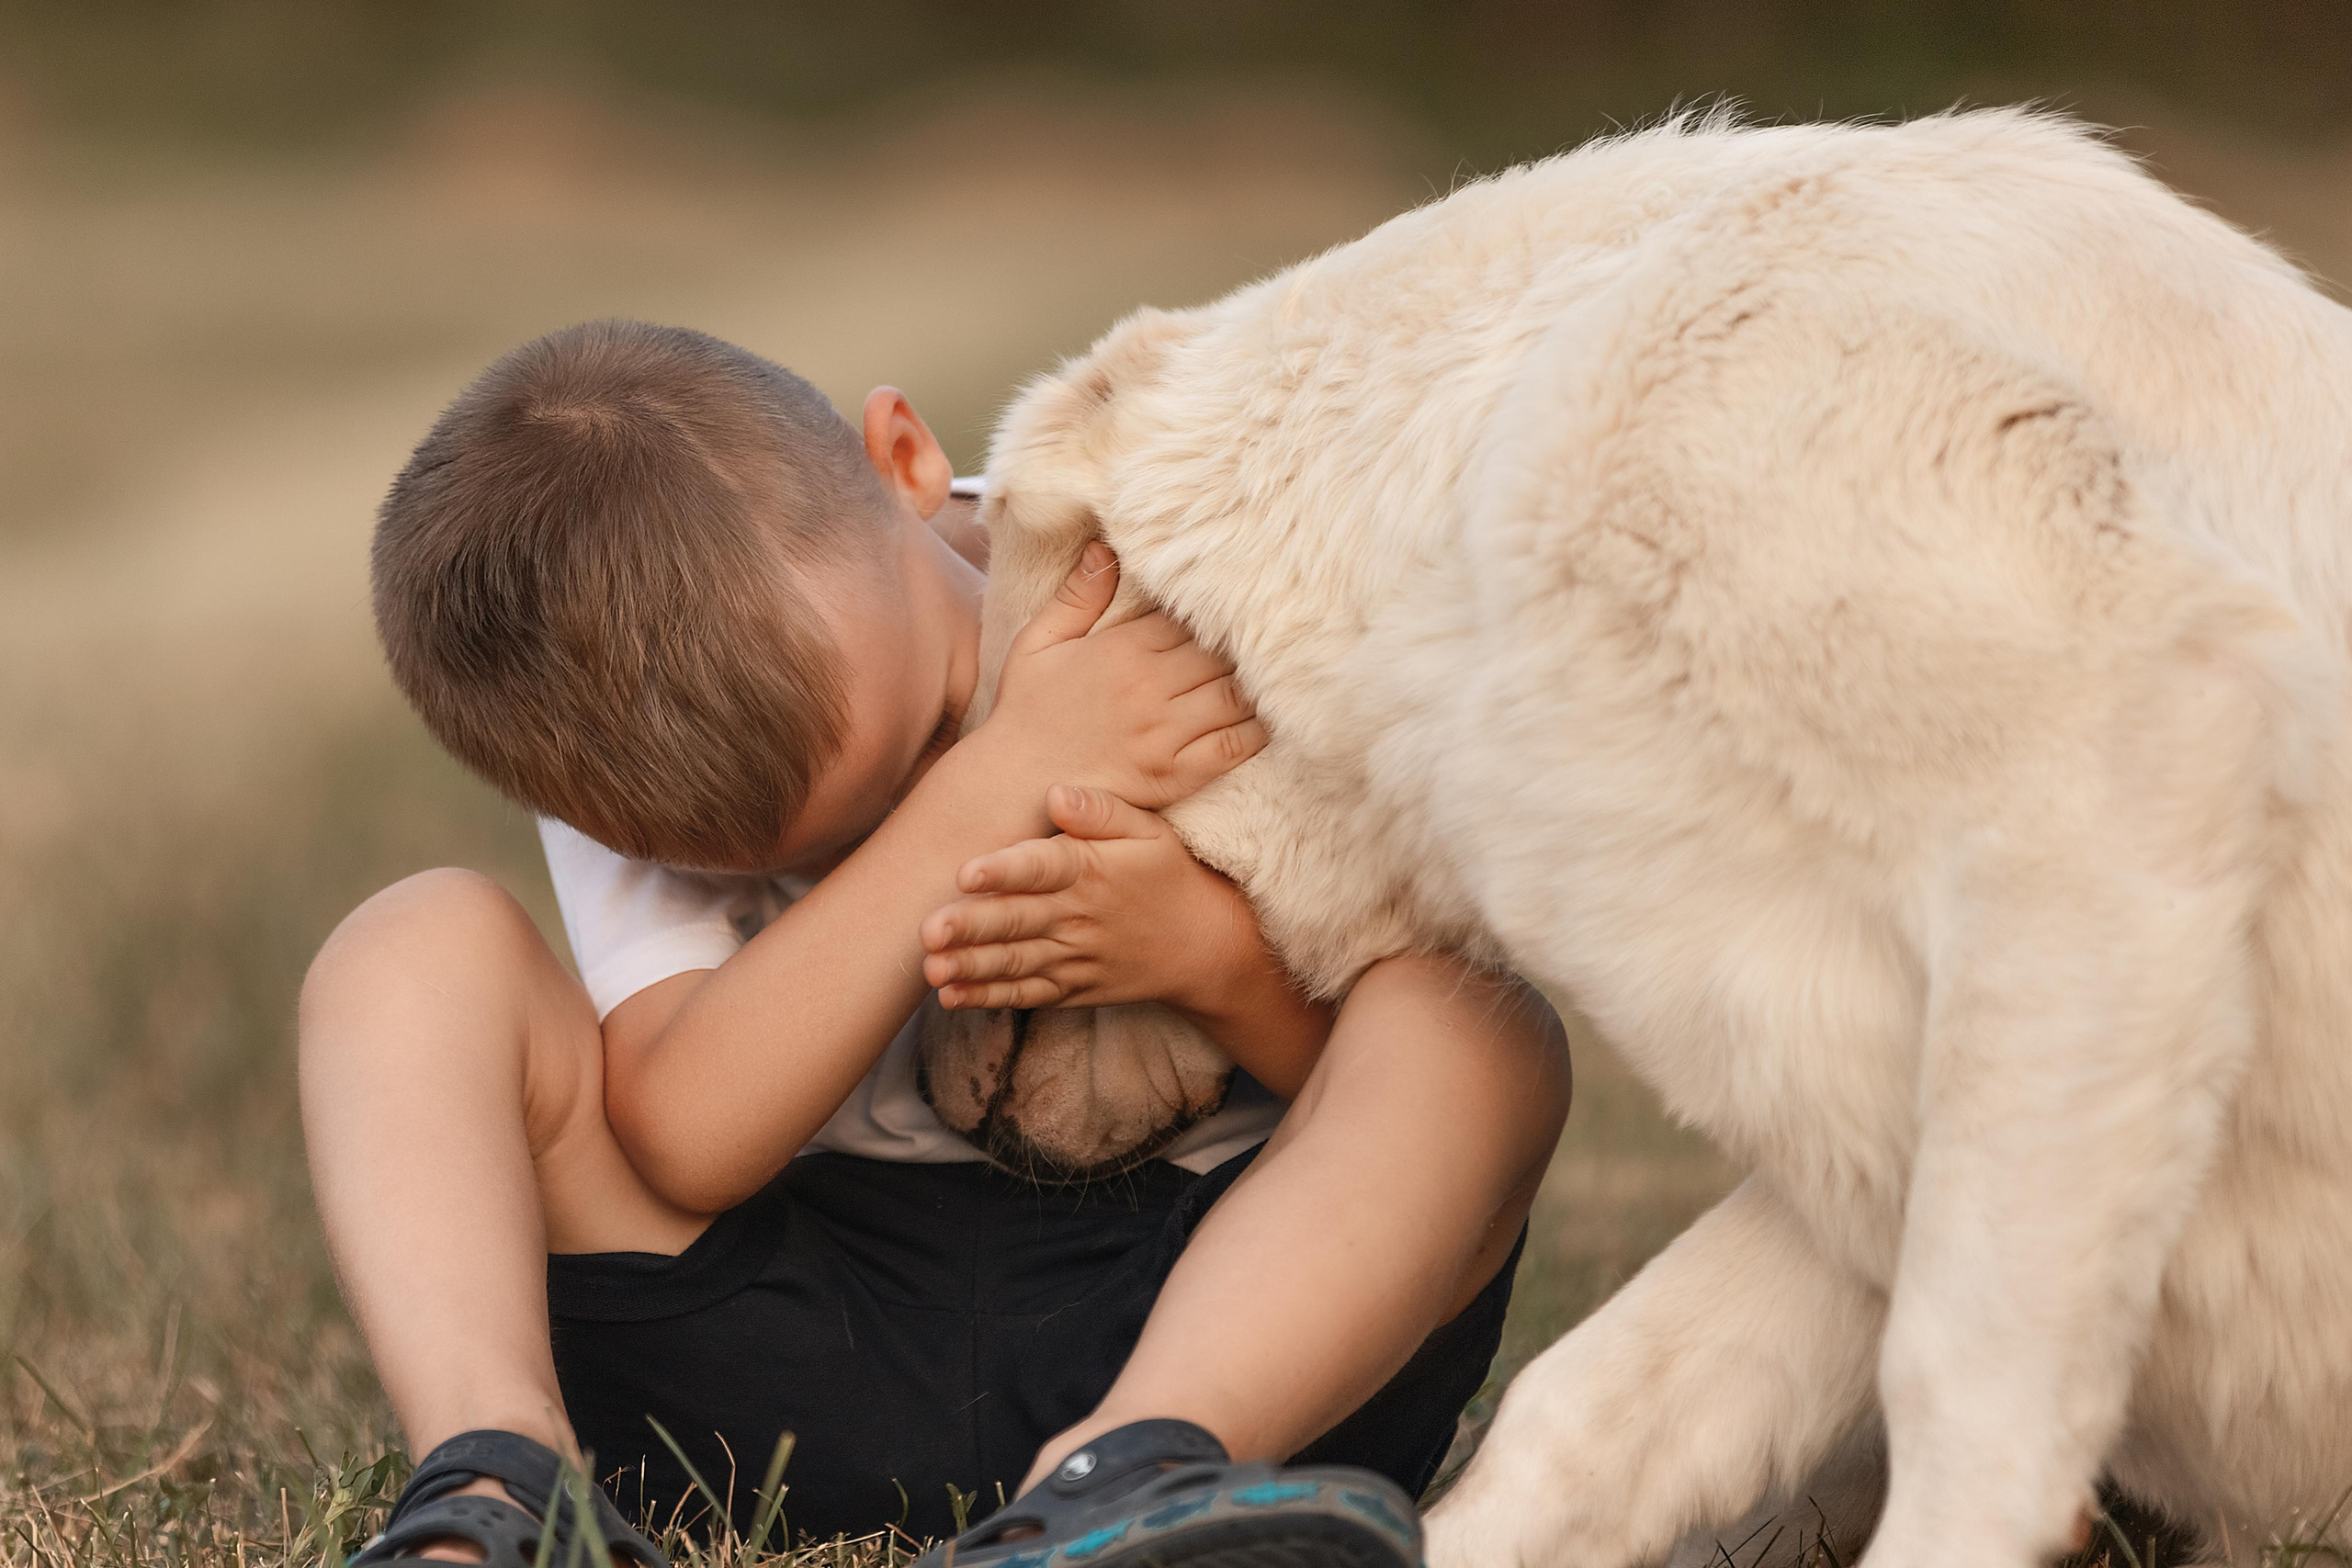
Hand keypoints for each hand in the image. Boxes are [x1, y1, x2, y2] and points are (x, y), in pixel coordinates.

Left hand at [919, 784, 1257, 1012]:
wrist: (1206, 944)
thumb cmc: (1168, 875)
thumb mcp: (1149, 831)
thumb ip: (1101, 810)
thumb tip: (1055, 793)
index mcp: (1090, 870)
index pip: (1042, 868)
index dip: (1003, 871)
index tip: (965, 872)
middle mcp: (1078, 916)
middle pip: (1017, 920)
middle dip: (971, 927)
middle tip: (929, 930)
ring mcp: (1074, 957)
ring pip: (1015, 962)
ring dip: (971, 966)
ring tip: (930, 968)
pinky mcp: (1072, 987)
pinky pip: (1027, 994)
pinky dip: (990, 997)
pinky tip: (951, 996)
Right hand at [975, 544, 1265, 813]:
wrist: (1014, 785)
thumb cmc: (1026, 711)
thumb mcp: (1038, 643)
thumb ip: (1076, 597)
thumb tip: (1103, 547)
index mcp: (1122, 649)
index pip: (1189, 617)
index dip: (1212, 611)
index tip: (1229, 607)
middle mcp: (1149, 687)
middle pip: (1220, 652)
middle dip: (1242, 644)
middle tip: (1264, 637)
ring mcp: (1165, 733)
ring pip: (1234, 695)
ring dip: (1255, 683)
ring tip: (1272, 673)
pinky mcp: (1175, 773)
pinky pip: (1232, 746)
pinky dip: (1256, 730)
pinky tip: (1266, 717)